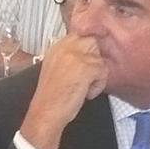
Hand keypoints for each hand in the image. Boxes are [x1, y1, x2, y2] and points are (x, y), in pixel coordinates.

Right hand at [19, 34, 107, 148]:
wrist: (45, 113)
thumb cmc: (51, 98)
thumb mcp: (56, 69)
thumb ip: (69, 57)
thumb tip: (88, 52)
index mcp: (56, 47)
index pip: (81, 35)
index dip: (88, 50)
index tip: (86, 65)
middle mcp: (65, 47)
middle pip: (93, 43)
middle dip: (93, 62)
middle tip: (83, 79)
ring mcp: (76, 56)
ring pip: (100, 59)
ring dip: (96, 76)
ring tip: (82, 88)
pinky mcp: (87, 67)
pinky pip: (104, 72)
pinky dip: (98, 86)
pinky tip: (84, 94)